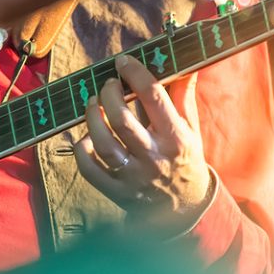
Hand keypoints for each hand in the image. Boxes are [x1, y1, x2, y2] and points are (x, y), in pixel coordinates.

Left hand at [73, 55, 211, 234]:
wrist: (184, 210)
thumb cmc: (184, 161)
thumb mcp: (191, 130)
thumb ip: (183, 97)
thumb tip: (185, 65)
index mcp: (176, 138)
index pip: (154, 97)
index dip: (135, 74)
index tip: (123, 62)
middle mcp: (154, 158)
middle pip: (122, 120)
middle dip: (109, 94)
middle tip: (108, 84)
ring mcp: (133, 177)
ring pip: (103, 143)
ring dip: (92, 118)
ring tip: (93, 103)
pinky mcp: (116, 191)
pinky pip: (89, 169)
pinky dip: (81, 150)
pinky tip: (86, 137)